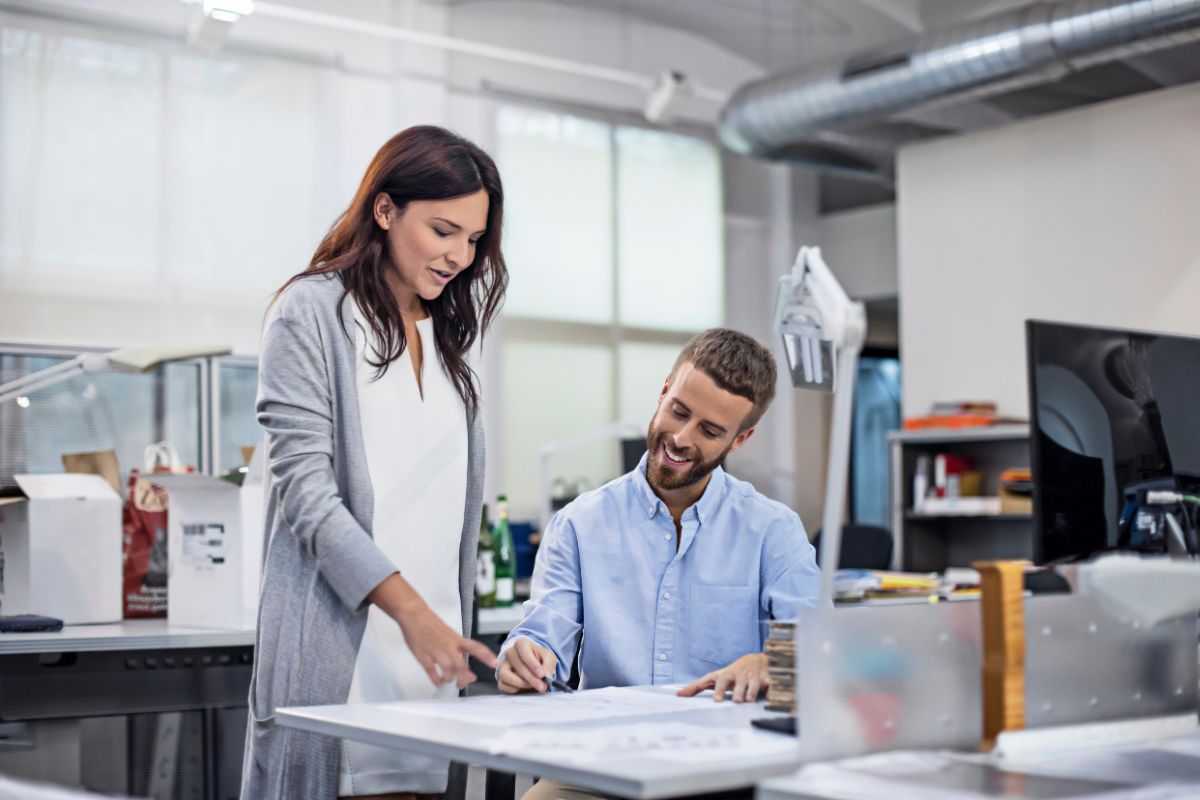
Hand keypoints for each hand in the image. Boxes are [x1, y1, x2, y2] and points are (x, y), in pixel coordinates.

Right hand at [369, 574, 497, 688]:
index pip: (476, 648)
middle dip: (464, 678)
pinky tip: (439, 683)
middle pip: (461, 665)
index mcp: (457, 639)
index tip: (496, 664)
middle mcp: (448, 646)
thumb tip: (465, 667)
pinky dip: (437, 680)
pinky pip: (432, 672)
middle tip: (463, 683)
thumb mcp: (450, 635)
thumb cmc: (432, 625)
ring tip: (449, 680)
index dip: (487, 656)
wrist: (414, 615)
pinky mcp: (423, 656)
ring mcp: (435, 651)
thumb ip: (458, 651)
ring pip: (448, 670)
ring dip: (450, 679)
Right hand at [497, 637, 557, 693]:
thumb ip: (549, 665)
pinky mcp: (501, 678)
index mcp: (521, 643)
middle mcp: (510, 652)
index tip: (541, 674)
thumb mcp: (549, 658)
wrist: (534, 667)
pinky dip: (513, 689)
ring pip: (505, 674)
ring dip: (520, 683)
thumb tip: (546, 675)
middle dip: (530, 677)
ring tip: (532, 686)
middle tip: (541, 686)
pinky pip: (502, 685)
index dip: (531, 662)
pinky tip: (524, 689)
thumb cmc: (540, 660)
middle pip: (516, 664)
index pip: (522, 648)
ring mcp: (504, 665)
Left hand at [676, 653, 768, 702]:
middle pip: (738, 682)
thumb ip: (697, 687)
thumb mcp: (714, 677)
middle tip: (736, 700)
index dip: (719, 690)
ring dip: (751, 691)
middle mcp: (739, 676)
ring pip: (753, 684)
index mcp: (726, 675)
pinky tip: (772, 697)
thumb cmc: (731, 673)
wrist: (755, 660)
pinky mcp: (766, 680)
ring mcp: (753, 677)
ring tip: (749, 700)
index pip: (720, 681)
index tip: (717, 701)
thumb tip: (678, 694)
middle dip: (737, 690)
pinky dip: (772, 690)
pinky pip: (770, 685)